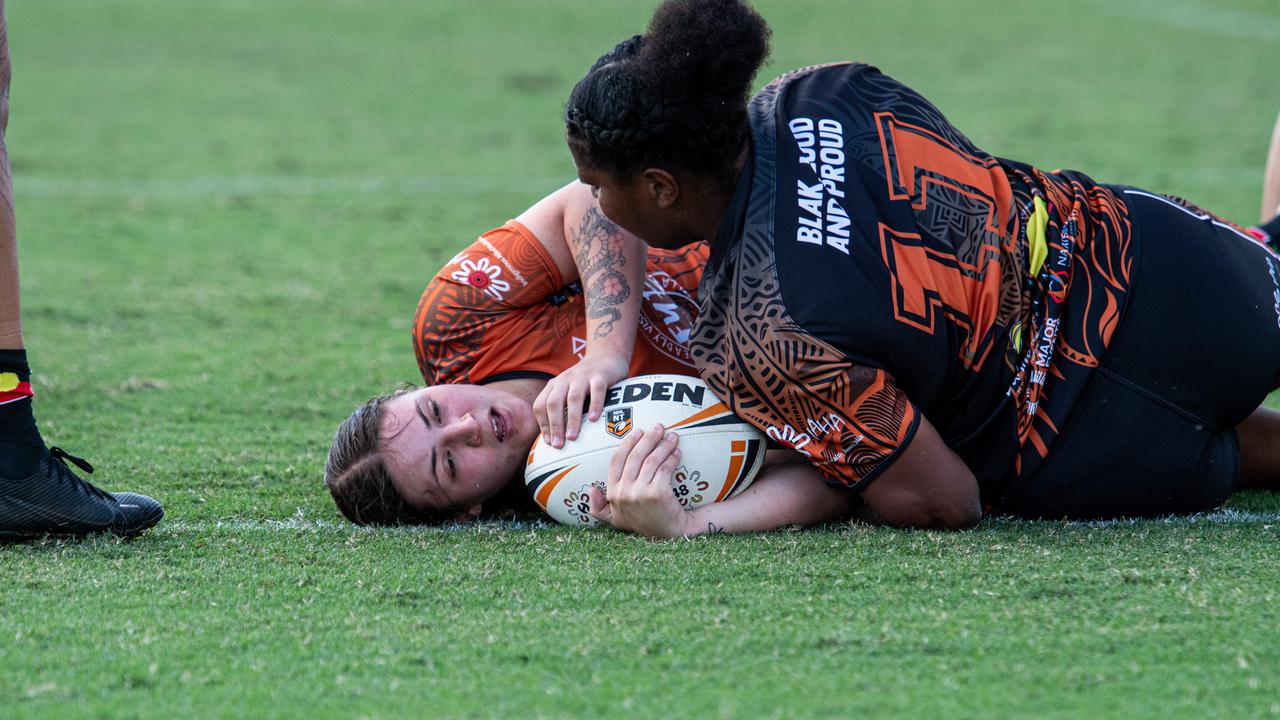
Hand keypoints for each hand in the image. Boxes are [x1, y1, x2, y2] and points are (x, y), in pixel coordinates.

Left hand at [533, 349, 629, 447]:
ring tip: (572, 437)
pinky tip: (593, 419)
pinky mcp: (600, 376)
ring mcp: (582, 376)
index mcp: (554, 385)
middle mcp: (565, 380)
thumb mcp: (568, 391)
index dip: (543, 425)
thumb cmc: (586, 381)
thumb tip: (556, 440)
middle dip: (554, 425)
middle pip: (554, 403)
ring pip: (573, 398)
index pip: (540, 405)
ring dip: (572, 419)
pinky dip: (594, 405)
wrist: (606, 355)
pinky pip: (596, 391)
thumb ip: (562, 409)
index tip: (549, 443)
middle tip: (558, 445)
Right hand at [588, 424, 687, 538]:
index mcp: (613, 493)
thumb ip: (599, 508)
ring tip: (672, 436)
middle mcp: (623, 492)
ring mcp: (640, 493)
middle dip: (648, 438)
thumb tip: (589, 490)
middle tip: (658, 427)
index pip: (616, 461)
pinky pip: (664, 468)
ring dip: (663, 445)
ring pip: (651, 460)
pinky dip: (671, 458)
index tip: (638, 432)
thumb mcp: (616, 519)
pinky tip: (676, 452)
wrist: (668, 534)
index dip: (627, 444)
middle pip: (635, 457)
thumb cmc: (644, 522)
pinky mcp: (657, 493)